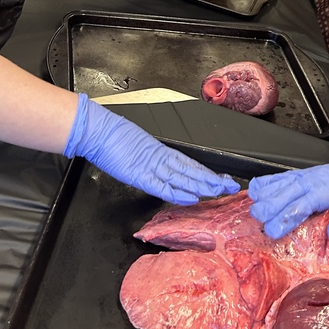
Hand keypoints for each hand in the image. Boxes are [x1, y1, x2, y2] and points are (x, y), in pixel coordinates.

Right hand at [65, 94, 240, 203]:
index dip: (206, 175)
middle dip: (212, 181)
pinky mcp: (140, 175)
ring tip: (219, 191)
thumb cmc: (112, 139)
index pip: (189, 166)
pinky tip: (190, 197)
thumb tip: (161, 172)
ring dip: (201, 186)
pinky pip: (162, 186)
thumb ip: (150, 161)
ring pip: (182, 178)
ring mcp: (151, 167)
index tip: (221, 180)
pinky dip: (177, 193)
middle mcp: (160, 160)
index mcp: (160, 153)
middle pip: (191, 172)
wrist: (97, 131)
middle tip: (231, 186)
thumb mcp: (136, 150)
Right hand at [247, 137, 328, 239]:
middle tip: (255, 217)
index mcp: (325, 192)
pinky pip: (281, 177)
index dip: (286, 218)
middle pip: (286, 194)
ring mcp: (305, 177)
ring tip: (250, 204)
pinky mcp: (302, 175)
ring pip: (280, 184)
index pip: (301, 206)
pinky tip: (254, 188)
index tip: (273, 230)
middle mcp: (311, 182)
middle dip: (269, 205)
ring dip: (265, 194)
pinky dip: (267, 181)